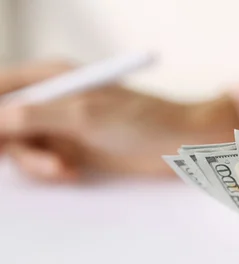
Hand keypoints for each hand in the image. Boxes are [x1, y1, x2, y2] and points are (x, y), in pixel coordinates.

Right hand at [0, 61, 238, 180]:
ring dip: (34, 162)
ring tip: (63, 169)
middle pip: (4, 121)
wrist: (182, 144)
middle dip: (12, 144)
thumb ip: (31, 115)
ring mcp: (62, 125)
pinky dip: (49, 170)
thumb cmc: (143, 120)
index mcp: (51, 76)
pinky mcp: (75, 149)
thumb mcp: (83, 115)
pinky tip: (70, 173)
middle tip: (39, 161)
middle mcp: (52, 98)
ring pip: (21, 145)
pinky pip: (43, 161)